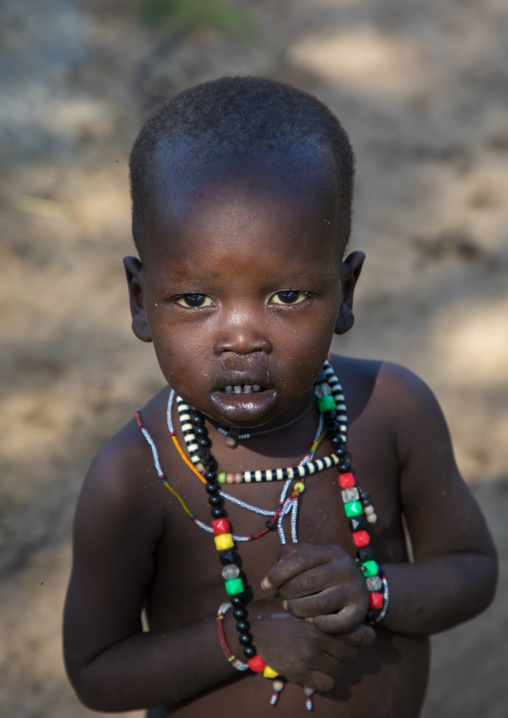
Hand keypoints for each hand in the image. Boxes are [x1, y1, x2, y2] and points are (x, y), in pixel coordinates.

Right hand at [241, 597, 373, 692]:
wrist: (254, 626)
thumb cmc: (281, 610)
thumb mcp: (305, 603)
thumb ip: (326, 610)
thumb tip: (355, 621)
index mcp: (320, 619)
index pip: (357, 634)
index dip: (363, 637)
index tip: (361, 636)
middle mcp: (316, 639)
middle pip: (351, 654)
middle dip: (350, 652)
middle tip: (341, 648)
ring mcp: (307, 657)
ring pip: (340, 670)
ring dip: (338, 666)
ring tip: (329, 658)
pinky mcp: (298, 673)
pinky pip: (326, 684)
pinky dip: (327, 680)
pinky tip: (320, 671)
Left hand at [261, 543, 371, 633]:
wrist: (354, 588)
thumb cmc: (321, 571)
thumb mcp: (308, 557)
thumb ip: (290, 555)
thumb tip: (278, 564)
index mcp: (332, 551)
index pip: (300, 560)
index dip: (278, 573)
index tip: (265, 585)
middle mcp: (347, 568)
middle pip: (308, 582)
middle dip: (287, 592)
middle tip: (280, 597)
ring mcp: (356, 590)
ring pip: (319, 604)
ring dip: (298, 608)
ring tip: (290, 607)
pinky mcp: (359, 612)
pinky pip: (334, 623)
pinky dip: (318, 623)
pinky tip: (309, 619)